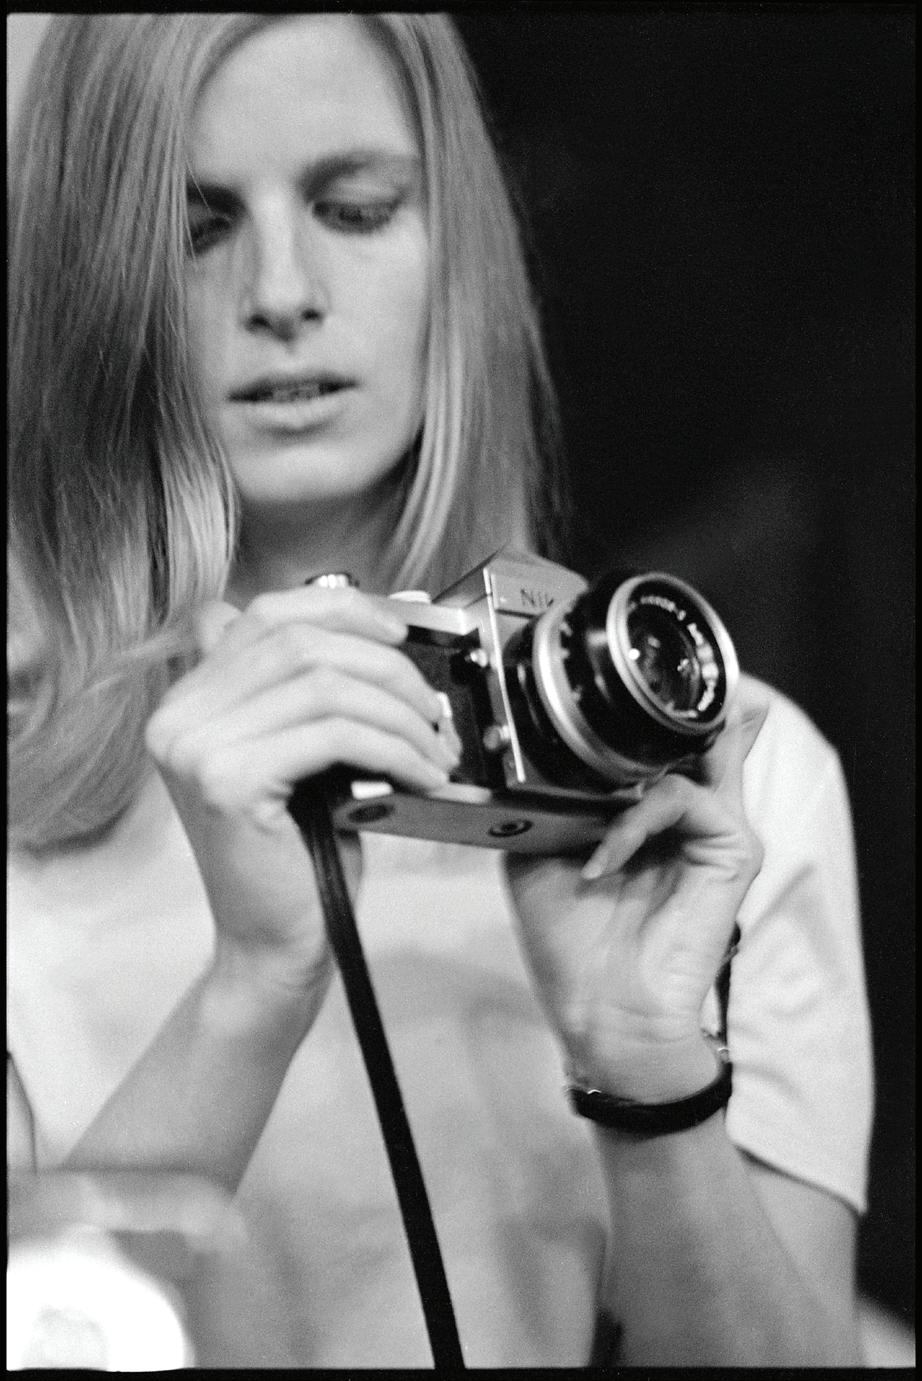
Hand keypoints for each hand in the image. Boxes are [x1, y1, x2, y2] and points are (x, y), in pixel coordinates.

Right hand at [145, 586, 457, 991]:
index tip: (400, 632)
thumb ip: (313, 692)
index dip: (343, 608)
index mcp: (191, 699)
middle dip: (387, 666)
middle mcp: (179, 715)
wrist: (273, 944)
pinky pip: (333, 734)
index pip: (268, 612)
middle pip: (302, 642)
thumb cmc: (299, 854)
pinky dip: (394, 748)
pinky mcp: (228, 782)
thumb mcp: (304, 754)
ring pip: (325, 684)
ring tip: (436, 746)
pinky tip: (423, 773)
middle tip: (433, 706)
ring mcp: (196, 747)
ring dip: (401, 712)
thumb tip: (384, 622)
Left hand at [505, 676, 769, 1100]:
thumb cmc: (574, 944)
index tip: (590, 697)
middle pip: (703, 730)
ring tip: (589, 816)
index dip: (639, 712)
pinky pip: (686, 799)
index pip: (666, 742)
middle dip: (665, 708)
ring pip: (698, 749)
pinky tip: (602, 858)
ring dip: (631, 769)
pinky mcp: (734, 852)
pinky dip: (634, 821)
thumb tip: (534, 747)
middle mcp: (692, 816)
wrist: (602, 1012)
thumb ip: (552, 798)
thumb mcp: (540, 852)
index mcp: (653, 816)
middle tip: (620, 698)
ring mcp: (716, 831)